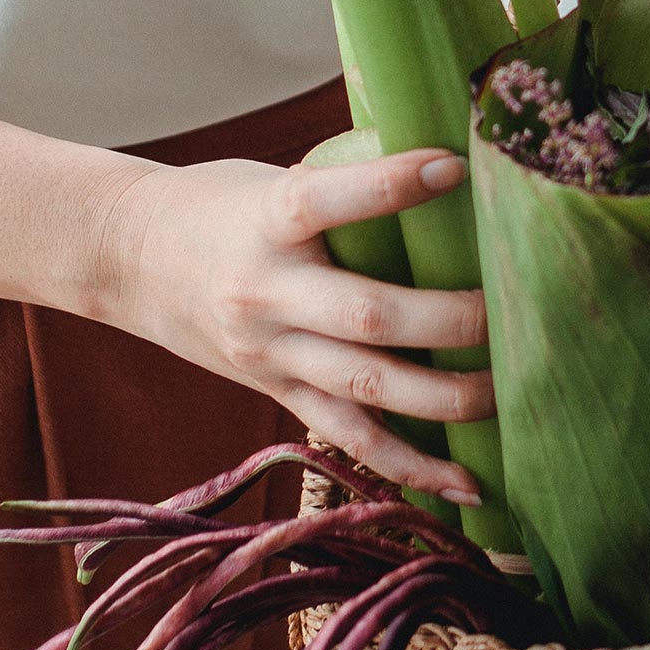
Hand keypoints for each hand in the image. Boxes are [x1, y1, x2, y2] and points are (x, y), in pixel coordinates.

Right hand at [97, 149, 492, 501]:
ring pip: (367, 387)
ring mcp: (273, 354)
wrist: (130, 261)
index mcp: (267, 221)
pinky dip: (411, 467)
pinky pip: (351, 439)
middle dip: (451, 320)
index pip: (328, 198)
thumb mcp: (273, 177)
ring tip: (513, 391)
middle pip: (368, 317)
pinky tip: (467, 485)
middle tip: (519, 310)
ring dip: (449, 398)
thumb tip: (448, 165)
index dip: (392, 185)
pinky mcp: (280, 394)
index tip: (455, 166)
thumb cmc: (223, 204)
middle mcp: (268, 294)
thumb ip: (345, 179)